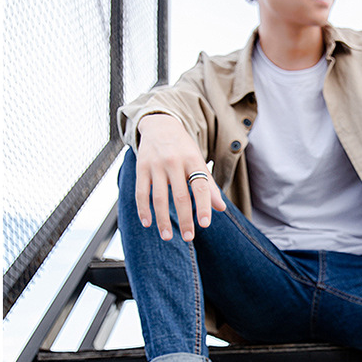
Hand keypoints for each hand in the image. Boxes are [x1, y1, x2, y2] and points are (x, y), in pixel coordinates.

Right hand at [135, 113, 225, 240]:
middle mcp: (174, 162)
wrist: (160, 124)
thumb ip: (209, 185)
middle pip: (180, 196)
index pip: (200, 186)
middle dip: (185, 219)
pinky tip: (148, 223)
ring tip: (167, 237)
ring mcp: (156, 165)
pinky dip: (143, 209)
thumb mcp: (199, 162)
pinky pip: (141, 192)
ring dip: (162, 220)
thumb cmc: (184, 149)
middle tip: (188, 237)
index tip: (205, 224)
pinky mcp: (141, 167)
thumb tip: (221, 208)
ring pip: (158, 198)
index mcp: (193, 160)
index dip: (204, 205)